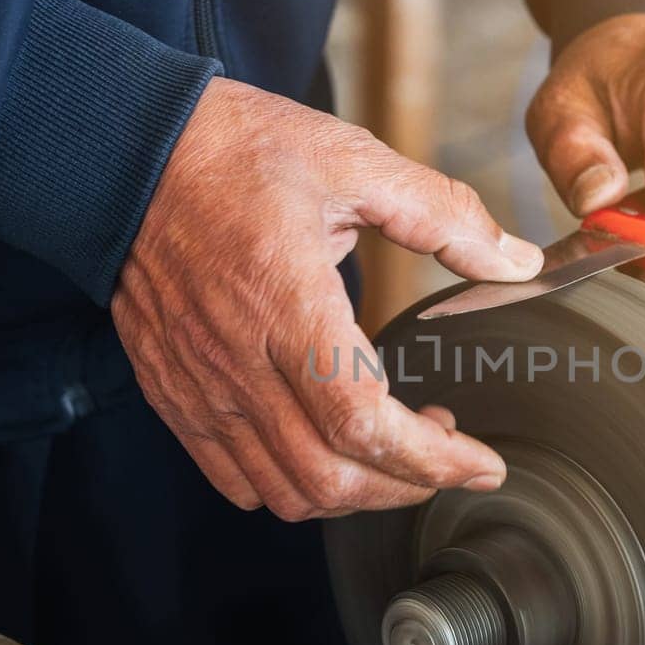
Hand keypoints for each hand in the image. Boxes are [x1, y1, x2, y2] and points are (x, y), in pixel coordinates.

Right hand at [112, 77, 543, 518]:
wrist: (126, 151)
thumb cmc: (237, 151)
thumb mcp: (354, 160)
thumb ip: (443, 215)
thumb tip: (518, 262)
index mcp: (287, 303)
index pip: (363, 423)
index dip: (434, 461)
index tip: (482, 464)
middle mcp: (238, 360)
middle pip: (330, 478)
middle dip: (406, 488)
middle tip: (448, 455)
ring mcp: (200, 386)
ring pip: (284, 492)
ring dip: (354, 494)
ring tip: (393, 450)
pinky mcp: (174, 394)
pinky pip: (233, 479)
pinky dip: (291, 488)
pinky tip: (325, 449)